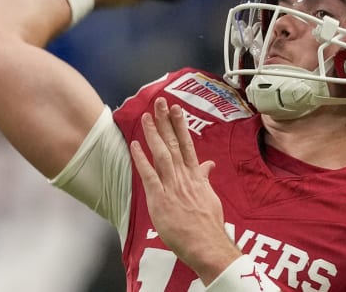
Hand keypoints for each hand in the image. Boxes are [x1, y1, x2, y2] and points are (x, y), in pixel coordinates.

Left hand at [129, 97, 241, 284]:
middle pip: (173, 144)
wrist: (207, 244)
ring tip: (146, 116)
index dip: (180, 126)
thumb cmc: (208, 224)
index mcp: (196, 176)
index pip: (187, 145)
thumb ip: (204, 178)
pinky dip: (142, 160)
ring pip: (162, 154)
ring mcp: (172, 187)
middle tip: (160, 102)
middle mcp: (184, 177)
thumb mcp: (210, 197)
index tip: (176, 109)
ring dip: (153, 134)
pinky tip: (135, 146)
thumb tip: (208, 165)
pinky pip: (149, 176)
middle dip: (166, 121)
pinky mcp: (160, 200)